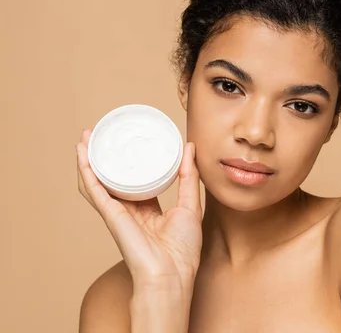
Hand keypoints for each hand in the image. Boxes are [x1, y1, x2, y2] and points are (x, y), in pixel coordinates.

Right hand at [76, 128, 202, 290]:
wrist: (170, 273)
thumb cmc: (182, 249)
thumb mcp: (191, 205)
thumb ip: (189, 176)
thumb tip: (189, 147)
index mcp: (150, 211)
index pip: (139, 182)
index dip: (135, 164)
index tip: (136, 144)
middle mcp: (130, 211)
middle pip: (114, 179)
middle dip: (108, 157)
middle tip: (105, 133)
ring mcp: (118, 212)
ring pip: (99, 181)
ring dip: (91, 158)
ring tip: (88, 136)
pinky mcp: (110, 214)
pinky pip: (94, 189)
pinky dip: (86, 170)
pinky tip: (82, 153)